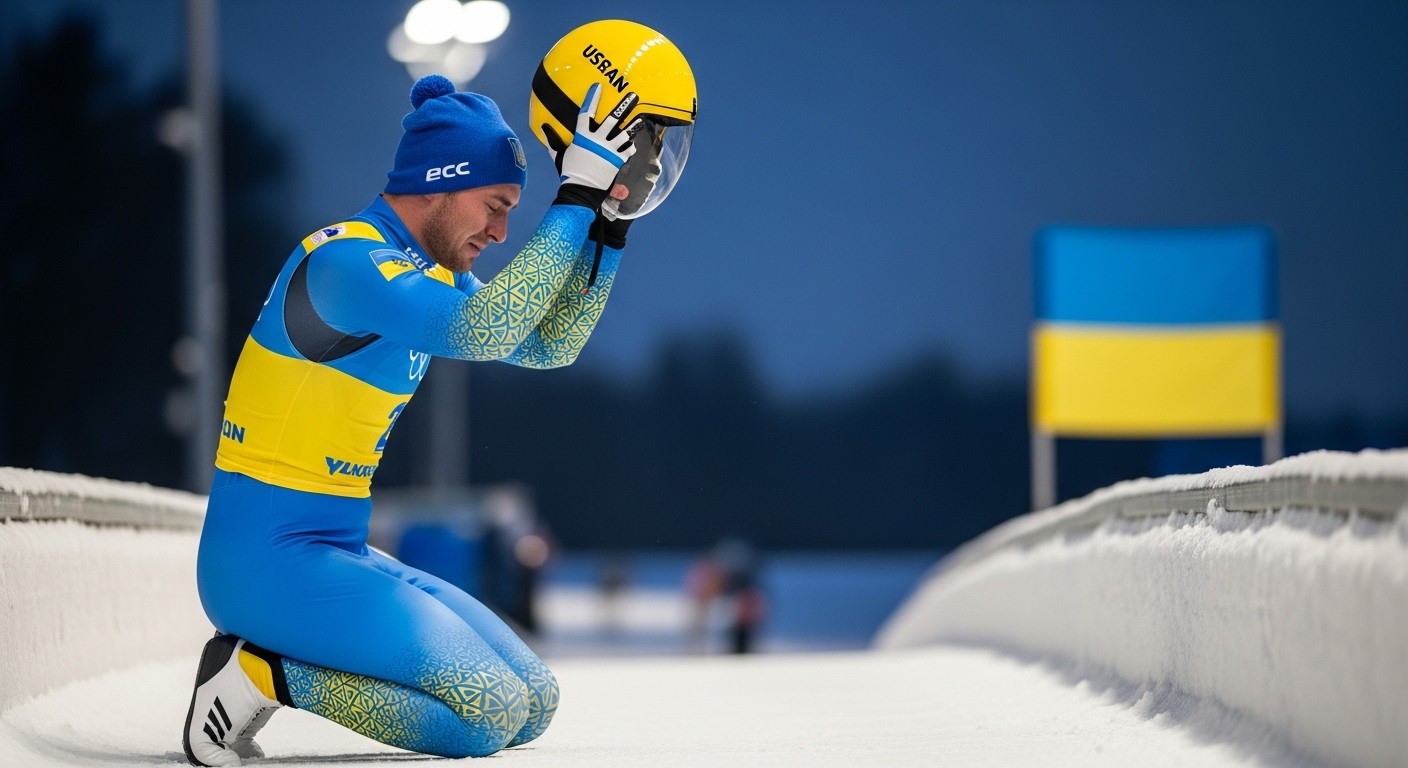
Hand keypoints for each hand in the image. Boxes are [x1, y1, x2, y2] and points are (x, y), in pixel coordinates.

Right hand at [553, 85, 637, 209]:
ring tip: (640, 120)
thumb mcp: (559, 154)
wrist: (581, 190)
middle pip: (612, 119)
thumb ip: (553, 141)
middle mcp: (597, 140)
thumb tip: (543, 128)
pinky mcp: (617, 161)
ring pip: (625, 133)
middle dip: (624, 107)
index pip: (586, 112)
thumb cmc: (569, 172)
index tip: (598, 87)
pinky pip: (628, 150)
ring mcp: (609, 150)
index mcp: (582, 136)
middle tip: (633, 96)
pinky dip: (630, 147)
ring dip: (633, 126)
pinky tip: (632, 145)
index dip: (592, 98)